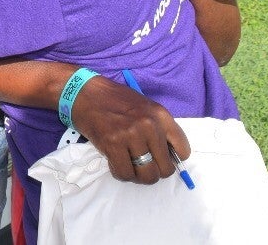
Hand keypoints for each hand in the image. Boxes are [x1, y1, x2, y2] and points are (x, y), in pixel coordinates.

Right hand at [70, 76, 190, 185]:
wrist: (84, 92)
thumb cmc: (114, 99)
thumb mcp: (144, 107)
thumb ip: (157, 127)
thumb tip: (168, 156)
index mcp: (160, 115)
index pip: (183, 149)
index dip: (173, 159)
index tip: (161, 158)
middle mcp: (149, 125)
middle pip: (165, 168)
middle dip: (155, 172)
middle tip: (142, 166)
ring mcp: (131, 135)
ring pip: (147, 175)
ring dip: (139, 176)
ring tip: (130, 167)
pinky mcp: (113, 144)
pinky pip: (125, 173)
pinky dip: (121, 174)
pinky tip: (115, 164)